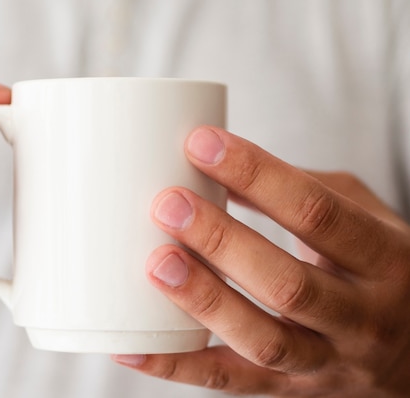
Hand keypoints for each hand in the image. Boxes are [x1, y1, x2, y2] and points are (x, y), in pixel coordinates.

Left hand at [113, 127, 409, 396]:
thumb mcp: (363, 219)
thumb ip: (302, 190)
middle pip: (288, 283)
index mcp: (384, 259)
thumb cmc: (380, 268)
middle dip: (222, 241)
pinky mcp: (291, 391)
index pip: (317, 212)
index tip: (200, 142)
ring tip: (156, 263)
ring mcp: (327, 361)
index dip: (258, 175)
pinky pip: (230, 383)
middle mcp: (362, 316)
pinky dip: (177, 367)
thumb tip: (219, 165)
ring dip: (203, 301)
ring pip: (263, 339)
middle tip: (167, 204)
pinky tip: (131, 348)